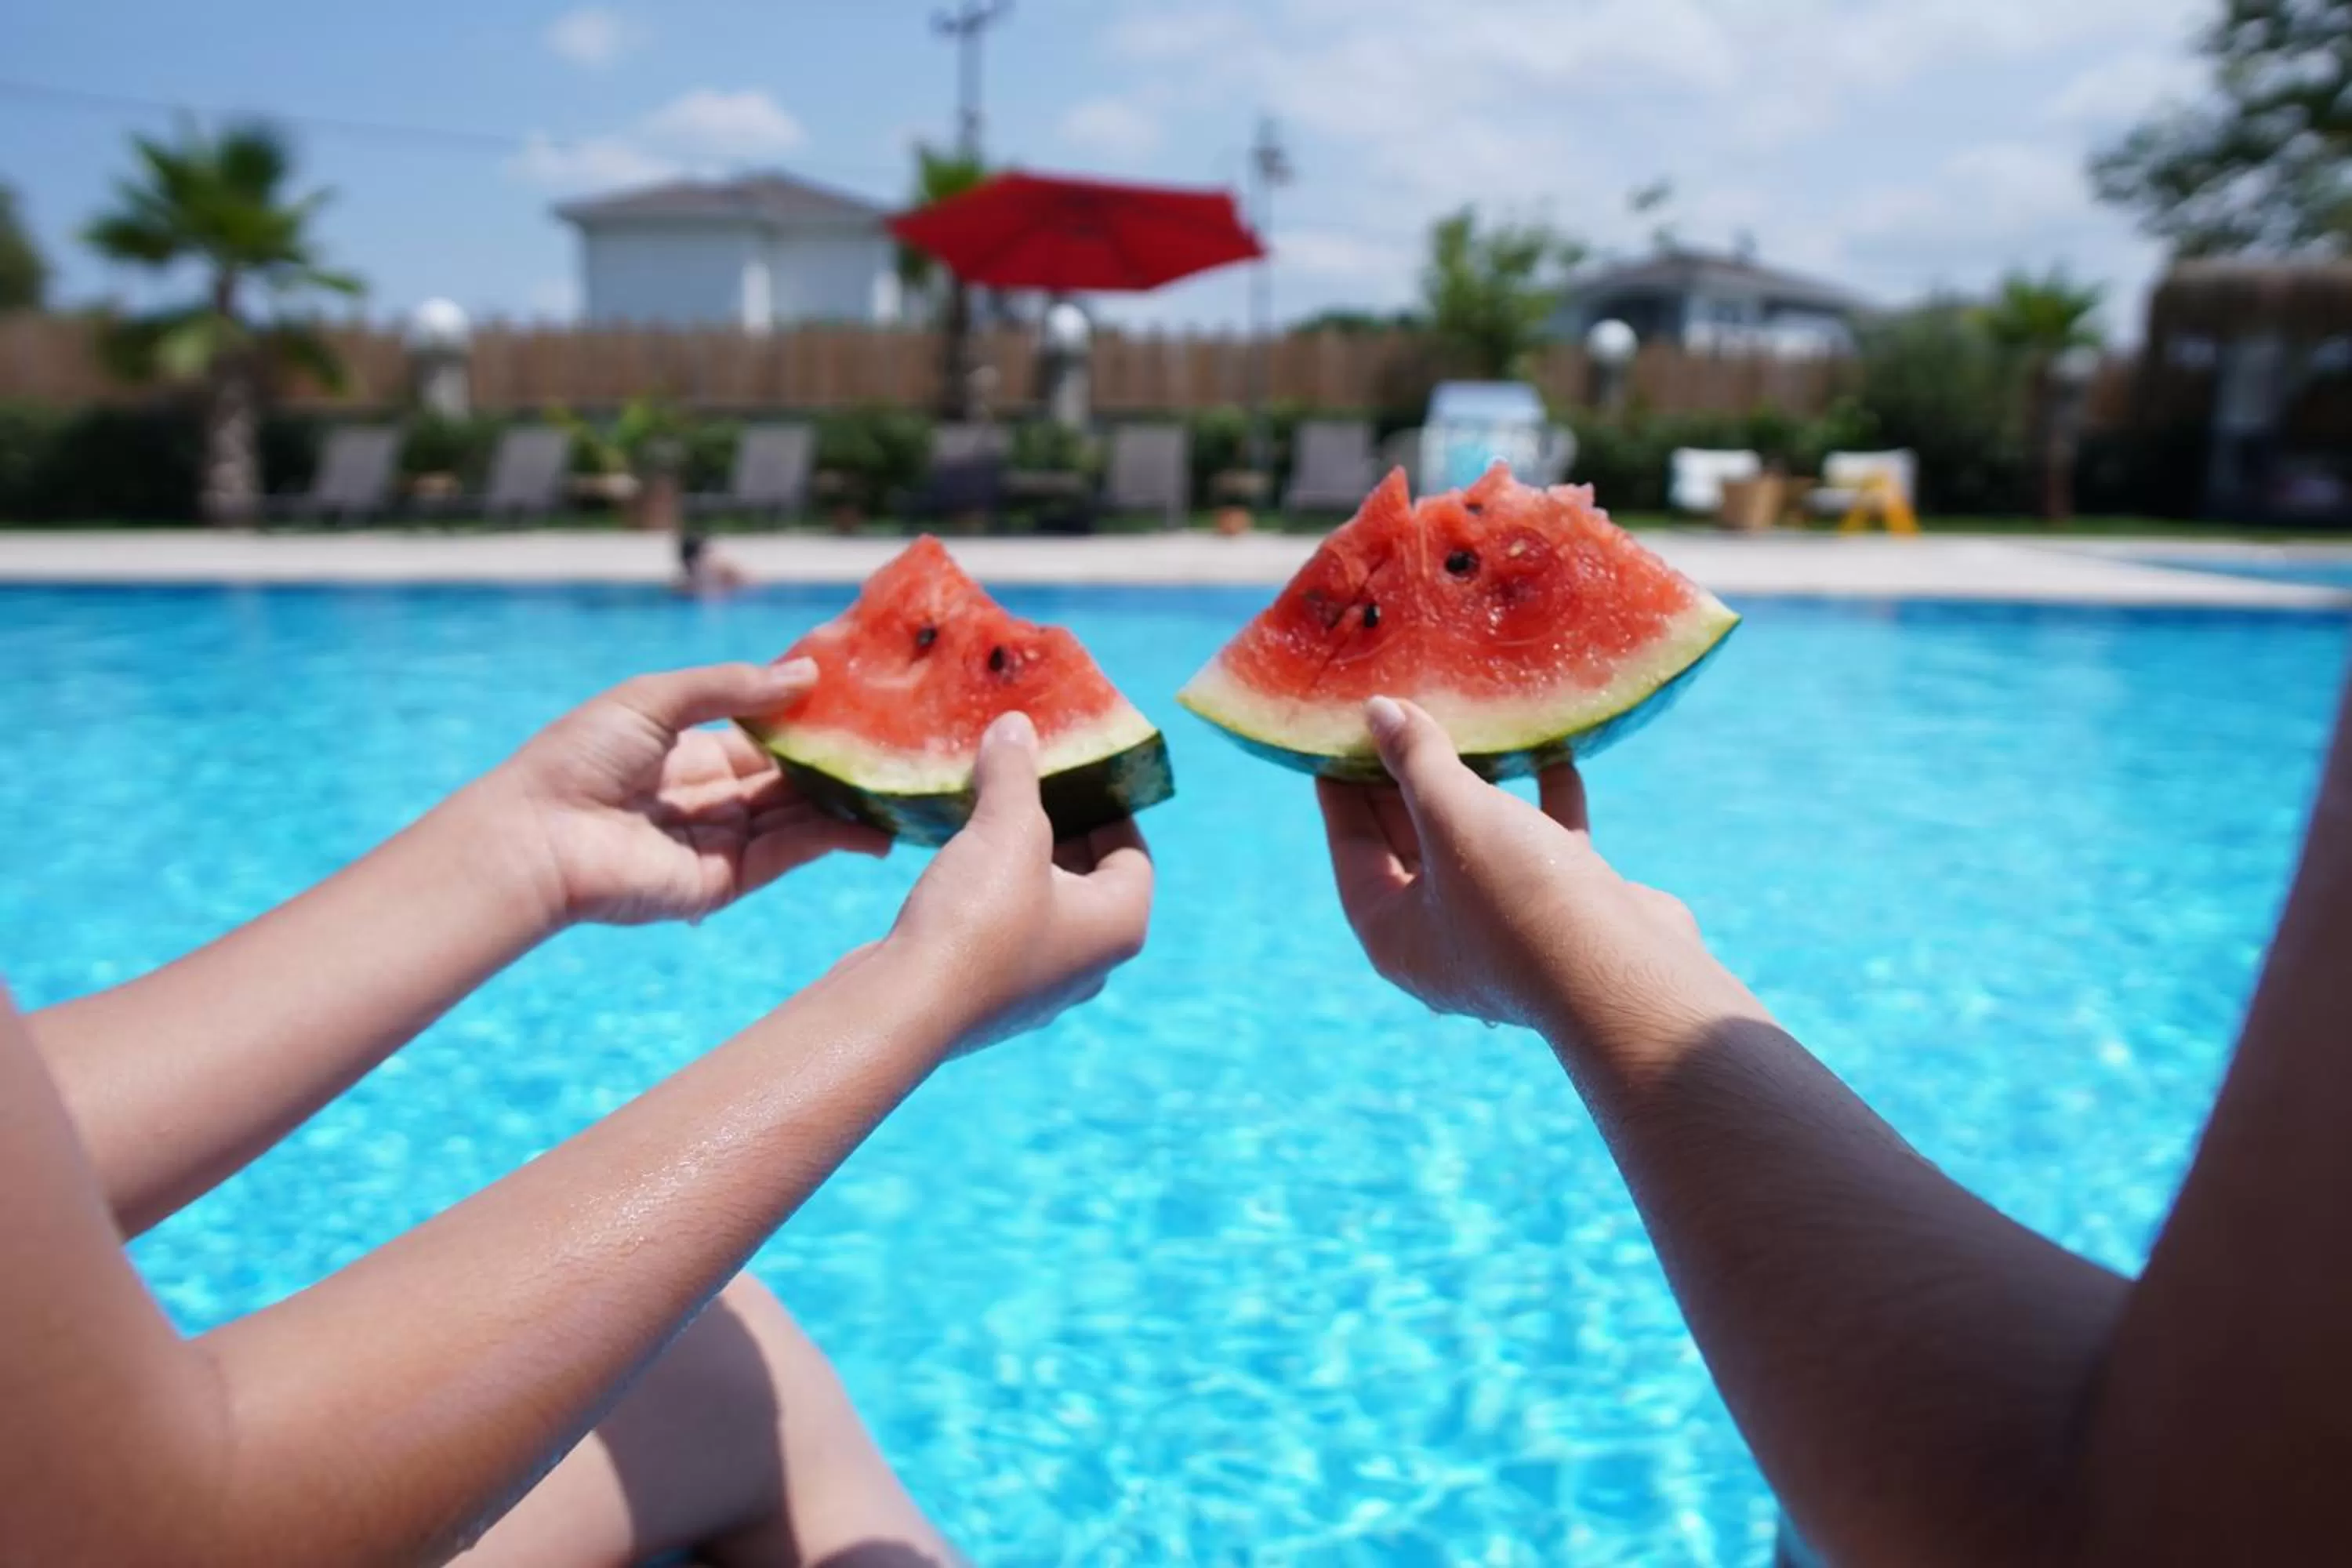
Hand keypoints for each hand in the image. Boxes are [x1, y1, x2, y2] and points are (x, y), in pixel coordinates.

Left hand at [496, 661, 889, 927]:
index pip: (762, 737)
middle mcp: (709, 799)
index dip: (806, 720)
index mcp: (686, 753)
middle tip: (896, 743)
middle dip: (836, 762)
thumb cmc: (580, 757)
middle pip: (787, 779)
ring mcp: (720, 843)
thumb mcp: (655, 699)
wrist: (538, 837)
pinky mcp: (725, 881)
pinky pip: (789, 854)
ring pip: (798, 817)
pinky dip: (833, 839)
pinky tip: (873, 826)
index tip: (858, 700)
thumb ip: (732, 688)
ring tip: (900, 784)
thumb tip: (806, 676)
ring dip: (845, 802)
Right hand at [885, 711, 1152, 1053]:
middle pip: (1089, 880)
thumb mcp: (1004, 828)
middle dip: (1059, 829)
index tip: (1075, 772)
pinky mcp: (989, 997)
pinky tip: (954, 867)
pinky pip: (1003, 932)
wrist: (904, 1008)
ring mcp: (1039, 987)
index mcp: (1120, 926)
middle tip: (1026, 785)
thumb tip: (1017, 726)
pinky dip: (989, 897)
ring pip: (1042, 907)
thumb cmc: (978, 918)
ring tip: (986, 818)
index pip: (1134, 854)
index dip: (1109, 806)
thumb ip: (1016, 773)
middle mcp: (1090, 964)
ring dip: (1018, 863)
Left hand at [1318, 696, 1765, 1065]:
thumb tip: (1377, 710)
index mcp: (1392, 933)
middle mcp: (1442, 940)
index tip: (1340, 736)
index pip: (1352, 848)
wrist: (1624, 974)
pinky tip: (1555, 752)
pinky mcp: (1564, 916)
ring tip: (1470, 727)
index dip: (1343, 788)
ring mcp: (1506, 931)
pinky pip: (1544, 848)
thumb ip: (1416, 760)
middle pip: (1411, 846)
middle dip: (1408, 782)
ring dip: (1480, 789)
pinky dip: (1547, 803)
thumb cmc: (1517, 895)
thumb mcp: (1452, 815)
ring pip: (1481, 845)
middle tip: (1402, 718)